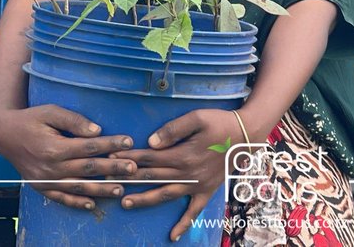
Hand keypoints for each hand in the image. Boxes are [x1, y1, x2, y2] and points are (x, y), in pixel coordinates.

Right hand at [0, 104, 136, 210]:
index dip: (110, 144)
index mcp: (54, 147)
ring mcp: (46, 180)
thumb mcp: (50, 112)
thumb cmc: (31, 119)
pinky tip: (92, 205)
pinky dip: (77, 203)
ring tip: (121, 189)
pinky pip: (61, 198)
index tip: (128, 142)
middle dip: (112, 169)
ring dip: (101, 189)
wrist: (4, 135)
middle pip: (88, 169)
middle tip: (133, 168)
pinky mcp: (41, 187)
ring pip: (78, 187)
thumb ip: (74, 121)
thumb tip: (97, 131)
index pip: (88, 147)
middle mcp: (51, 167)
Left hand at [112, 108, 239, 241]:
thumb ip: (173, 130)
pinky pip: (194, 212)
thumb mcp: (197, 118)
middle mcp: (187, 173)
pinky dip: (184, 225)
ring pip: (165, 195)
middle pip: (153, 177)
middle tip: (108, 180)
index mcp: (183, 154)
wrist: (246, 134)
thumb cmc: (220, 122)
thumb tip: (152, 142)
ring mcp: (196, 185)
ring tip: (125, 203)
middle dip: (129, 178)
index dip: (130, 158)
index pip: (150, 157)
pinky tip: (173, 236)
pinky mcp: (206, 192)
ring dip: (145, 199)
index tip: (112, 158)